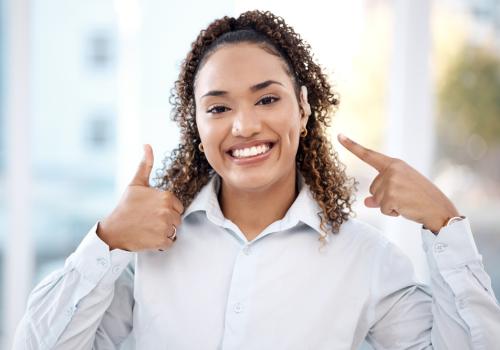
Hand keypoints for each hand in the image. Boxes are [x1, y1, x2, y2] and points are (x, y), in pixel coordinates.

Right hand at [97, 144, 183, 250]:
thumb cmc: (125, 206)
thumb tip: (147, 145)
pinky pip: (170, 242)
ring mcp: (165, 227)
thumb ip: (145, 165)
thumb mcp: (136, 183)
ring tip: (149, 227)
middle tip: (149, 219)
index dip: (166, 209)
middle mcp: (168, 211)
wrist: (114, 229)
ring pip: (174, 230)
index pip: (177, 206)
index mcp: (166, 197)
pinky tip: (149, 236)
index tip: (152, 210)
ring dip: (164, 231)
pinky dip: (161, 242)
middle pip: (177, 219)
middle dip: (166, 220)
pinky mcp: (162, 241)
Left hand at [338, 134, 459, 232]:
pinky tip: (406, 209)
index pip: (369, 155)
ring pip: (376, 200)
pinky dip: (392, 213)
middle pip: (372, 188)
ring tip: (407, 202)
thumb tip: (366, 202)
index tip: (339, 135)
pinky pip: (383, 209)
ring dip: (389, 206)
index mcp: (394, 164)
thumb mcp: (401, 190)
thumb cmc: (421, 198)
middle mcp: (392, 170)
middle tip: (405, 197)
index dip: (352, 146)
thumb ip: (382, 193)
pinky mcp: (391, 196)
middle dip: (385, 197)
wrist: (439, 208)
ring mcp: (391, 182)